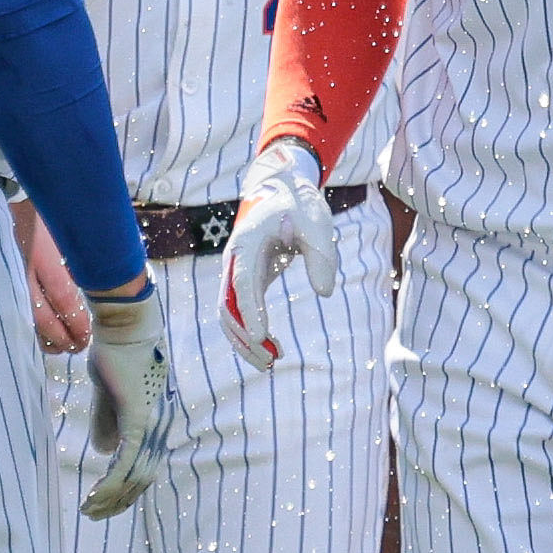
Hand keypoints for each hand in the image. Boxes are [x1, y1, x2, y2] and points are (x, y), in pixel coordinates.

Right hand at [13, 198, 93, 355]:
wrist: (9, 192)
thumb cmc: (44, 210)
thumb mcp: (66, 229)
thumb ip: (80, 256)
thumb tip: (108, 280)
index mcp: (44, 255)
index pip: (64, 299)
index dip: (76, 323)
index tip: (86, 336)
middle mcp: (23, 268)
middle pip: (43, 316)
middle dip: (61, 338)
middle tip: (76, 348)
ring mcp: (7, 273)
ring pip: (24, 317)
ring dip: (43, 337)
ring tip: (59, 348)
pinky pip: (12, 307)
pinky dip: (26, 325)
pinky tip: (37, 333)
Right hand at [80, 276, 171, 515]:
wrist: (127, 325)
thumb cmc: (118, 352)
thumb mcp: (109, 395)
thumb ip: (107, 422)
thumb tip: (104, 453)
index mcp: (156, 424)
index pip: (146, 469)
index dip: (126, 491)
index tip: (105, 505)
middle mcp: (160, 429)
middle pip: (143, 480)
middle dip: (117, 503)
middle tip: (93, 516)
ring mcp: (152, 425)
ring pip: (134, 476)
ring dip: (110, 498)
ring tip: (89, 511)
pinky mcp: (139, 419)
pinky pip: (125, 461)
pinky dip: (110, 483)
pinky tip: (95, 496)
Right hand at [217, 138, 335, 364]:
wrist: (282, 189)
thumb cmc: (300, 205)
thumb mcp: (317, 223)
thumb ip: (322, 255)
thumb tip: (325, 292)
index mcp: (247, 242)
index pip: (243, 282)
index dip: (249, 310)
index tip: (261, 335)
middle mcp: (234, 260)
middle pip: (227, 306)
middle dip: (244, 337)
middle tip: (271, 361)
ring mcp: (236, 271)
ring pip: (229, 314)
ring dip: (244, 341)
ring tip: (271, 363)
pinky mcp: (246, 280)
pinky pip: (239, 312)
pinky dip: (250, 333)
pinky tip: (271, 348)